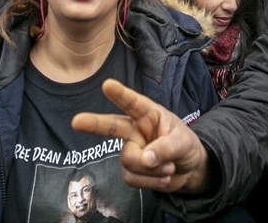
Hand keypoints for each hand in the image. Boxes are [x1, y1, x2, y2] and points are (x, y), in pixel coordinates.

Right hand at [72, 79, 209, 192]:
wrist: (190, 170)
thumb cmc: (186, 145)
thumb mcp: (183, 142)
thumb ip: (164, 148)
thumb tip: (144, 159)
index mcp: (149, 115)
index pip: (133, 103)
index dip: (120, 94)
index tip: (107, 85)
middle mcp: (135, 130)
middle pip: (111, 127)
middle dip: (93, 124)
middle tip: (76, 121)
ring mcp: (131, 150)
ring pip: (129, 161)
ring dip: (153, 170)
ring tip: (169, 166)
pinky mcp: (130, 171)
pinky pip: (133, 179)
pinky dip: (151, 182)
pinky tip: (163, 176)